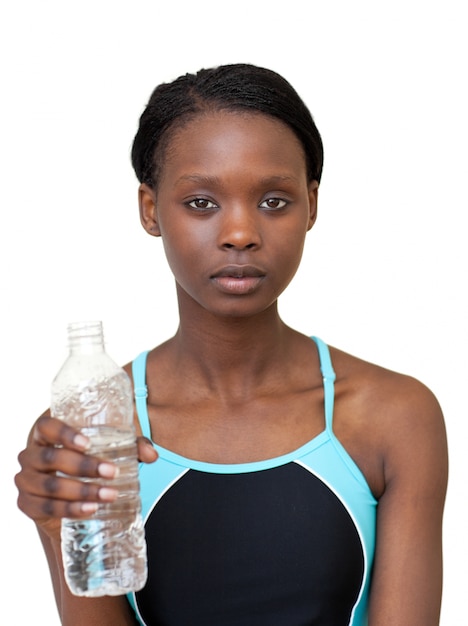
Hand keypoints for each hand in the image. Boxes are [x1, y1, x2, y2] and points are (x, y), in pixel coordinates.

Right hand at [15, 412, 156, 539]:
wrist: (67, 490)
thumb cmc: (87, 457)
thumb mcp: (107, 446)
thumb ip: (131, 445)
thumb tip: (152, 454)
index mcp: (45, 432)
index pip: (46, 426)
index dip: (63, 433)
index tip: (87, 444)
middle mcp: (31, 454)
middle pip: (50, 458)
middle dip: (83, 466)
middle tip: (111, 472)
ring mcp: (26, 480)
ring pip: (49, 486)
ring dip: (81, 492)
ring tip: (109, 495)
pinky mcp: (28, 504)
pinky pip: (47, 508)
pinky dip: (70, 510)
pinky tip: (90, 510)